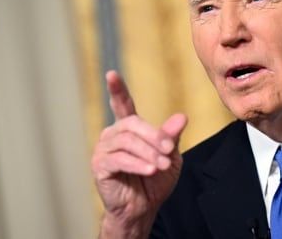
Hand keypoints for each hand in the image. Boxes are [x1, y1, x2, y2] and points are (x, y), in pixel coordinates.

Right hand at [91, 71, 186, 237]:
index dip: (117, 89)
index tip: (111, 74)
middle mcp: (113, 135)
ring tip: (161, 165)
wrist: (144, 207)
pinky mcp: (100, 166)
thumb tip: (181, 117)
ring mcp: (104, 150)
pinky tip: (149, 170)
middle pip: (133, 125)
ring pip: (128, 142)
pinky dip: (138, 164)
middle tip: (169, 150)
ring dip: (148, 153)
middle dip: (154, 137)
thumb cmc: (155, 180)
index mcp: (129, 128)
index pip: (122, 104)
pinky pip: (119, 159)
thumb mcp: (170, 156)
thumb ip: (172, 137)